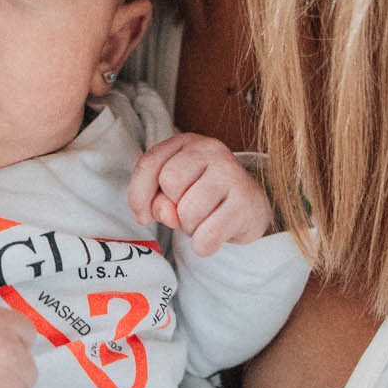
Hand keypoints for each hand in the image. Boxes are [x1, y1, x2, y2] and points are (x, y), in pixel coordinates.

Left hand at [128, 132, 272, 256]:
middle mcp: (212, 150)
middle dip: (170, 208)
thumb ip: (157, 198)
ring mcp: (231, 174)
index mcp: (187, 142)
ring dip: (189, 228)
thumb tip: (166, 214)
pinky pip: (207, 236)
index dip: (139, 195)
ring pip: (188, 211)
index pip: (149, 163)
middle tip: (185, 213)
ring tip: (203, 221)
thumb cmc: (203, 197)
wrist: (249, 209)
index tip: (143, 215)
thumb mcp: (173, 192)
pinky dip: (203, 245)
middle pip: (170, 182)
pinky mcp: (245, 202)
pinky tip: (214, 235)